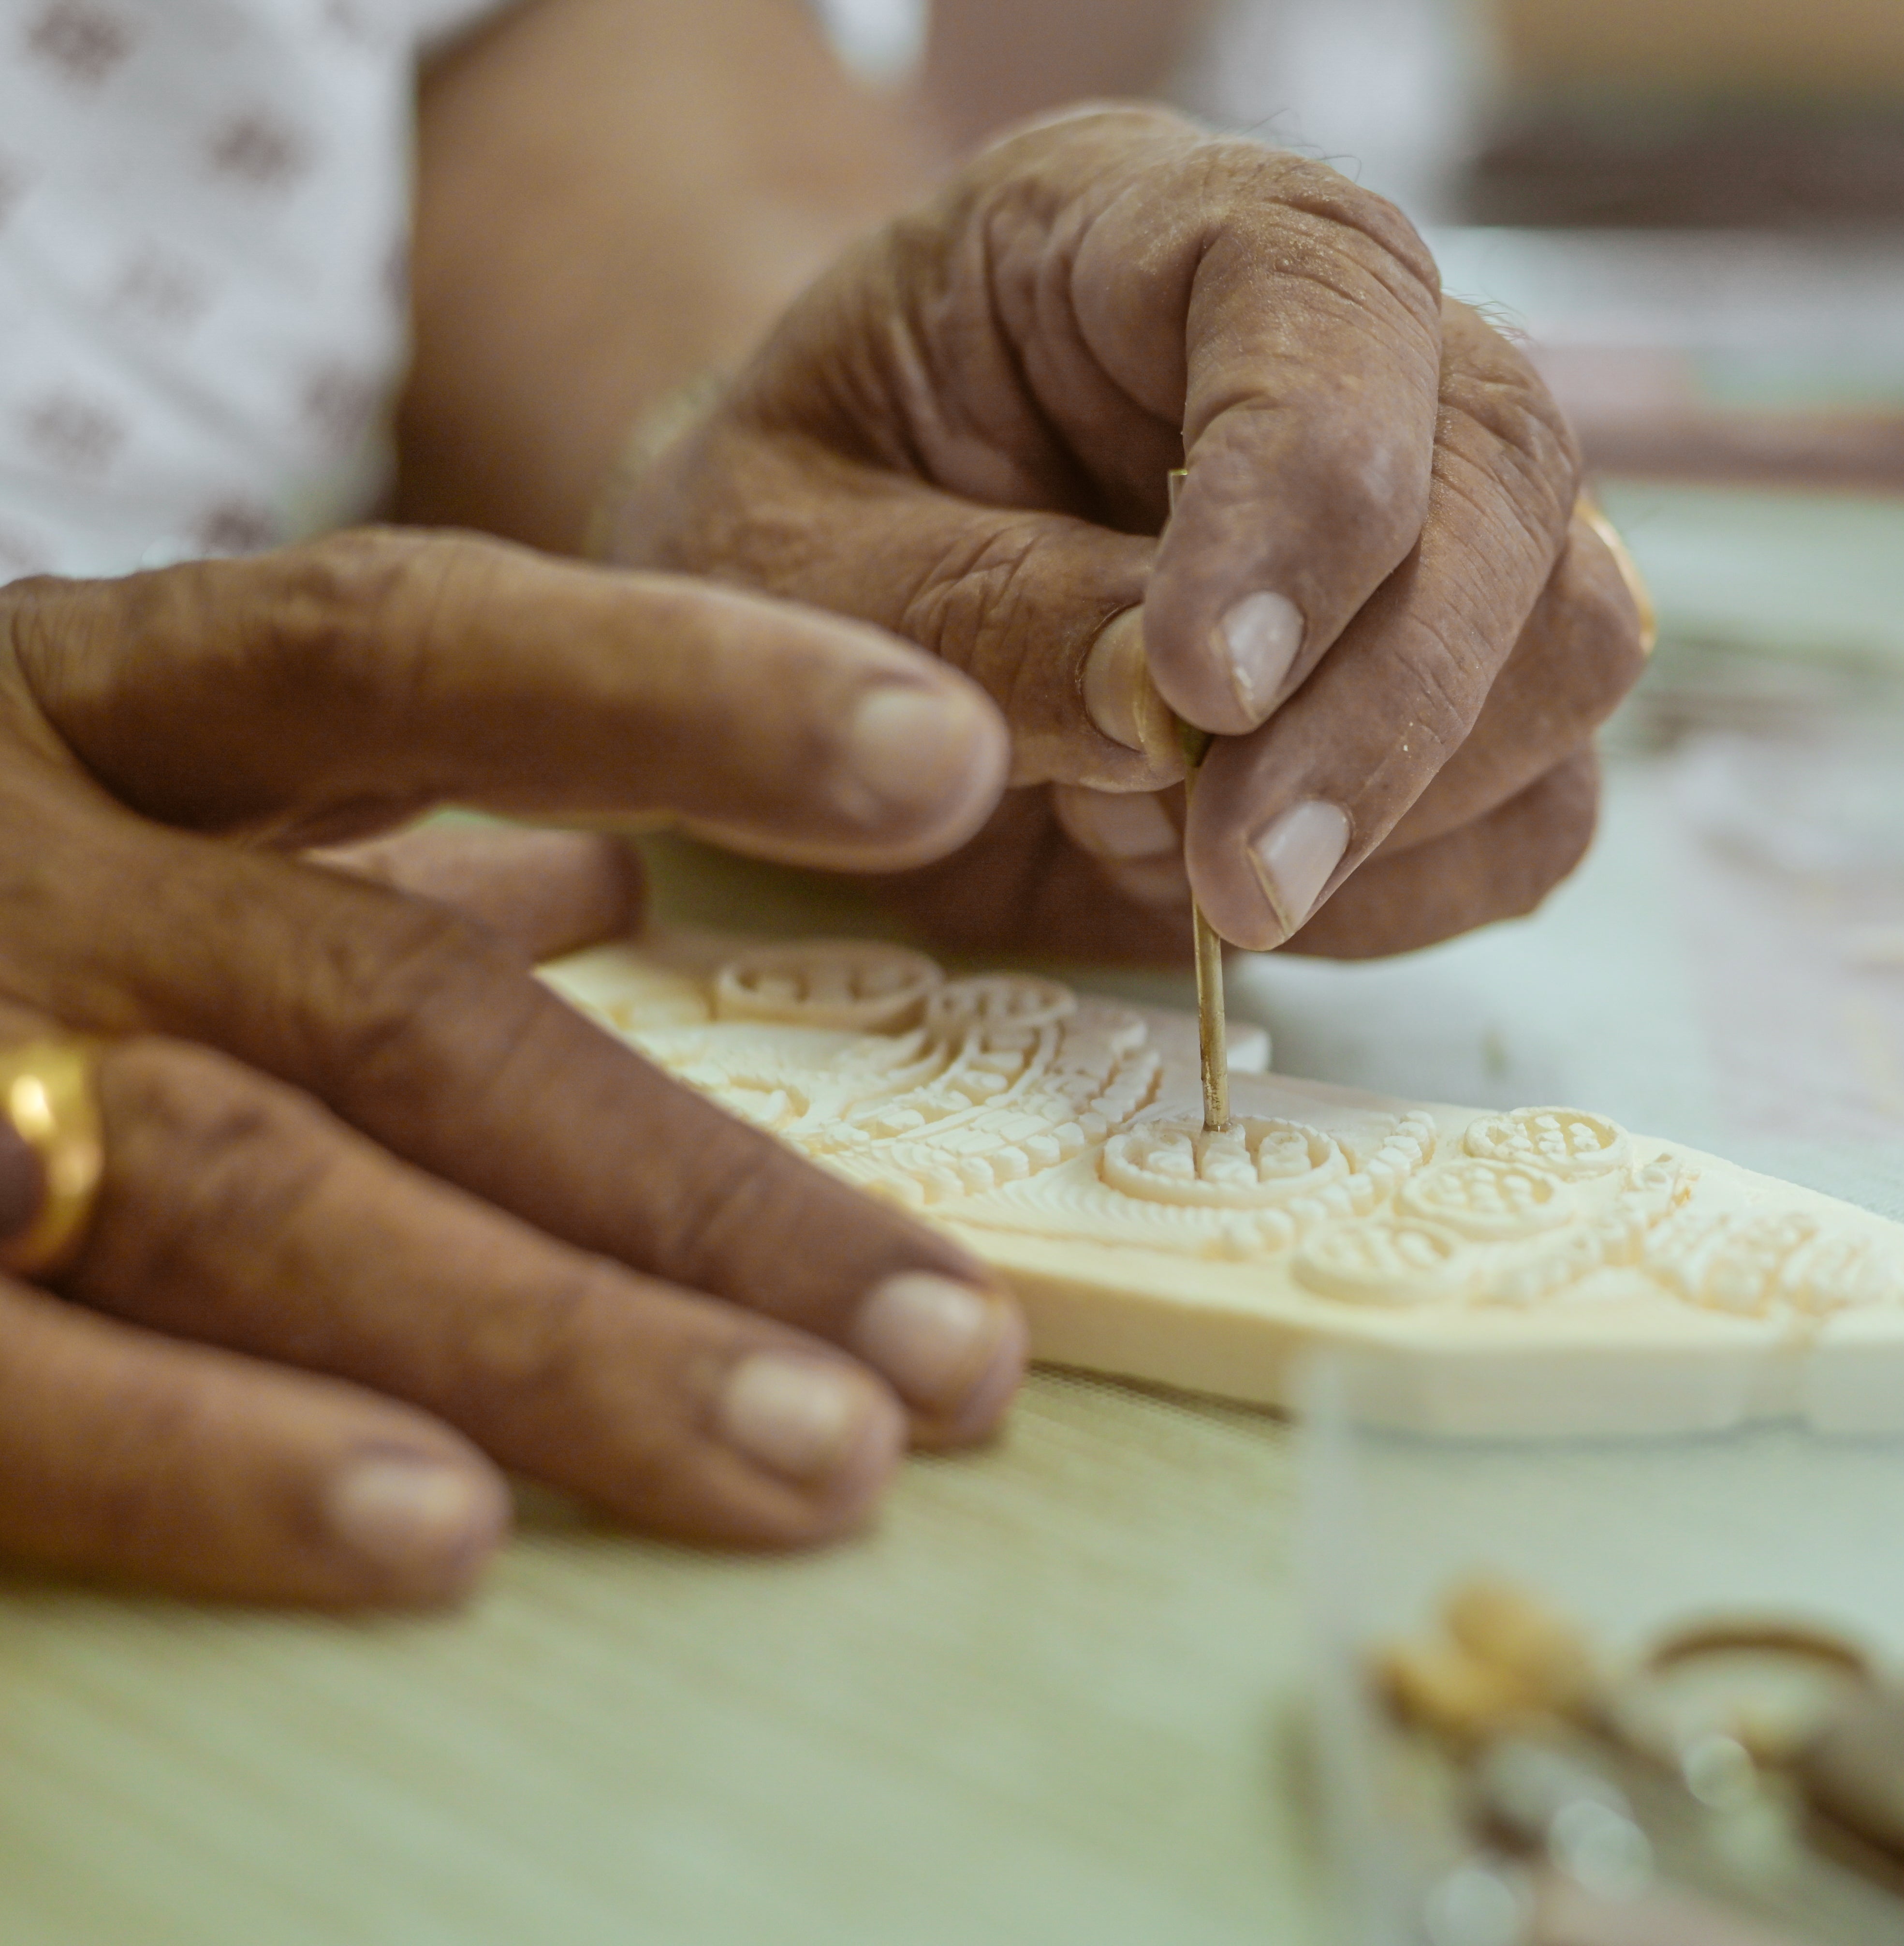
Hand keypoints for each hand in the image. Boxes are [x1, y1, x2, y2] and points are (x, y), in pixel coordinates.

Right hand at [0, 529, 1030, 1607]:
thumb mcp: (76, 776)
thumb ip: (338, 813)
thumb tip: (609, 875)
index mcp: (76, 706)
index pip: (408, 646)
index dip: (682, 686)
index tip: (950, 757)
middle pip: (391, 1009)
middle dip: (695, 1193)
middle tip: (958, 1356)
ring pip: (238, 1198)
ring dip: (544, 1344)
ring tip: (809, 1462)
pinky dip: (207, 1465)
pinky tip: (431, 1534)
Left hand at [601, 105, 1648, 960]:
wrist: (811, 612)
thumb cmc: (788, 533)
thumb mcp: (774, 558)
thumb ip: (948, 614)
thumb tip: (1163, 714)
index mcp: (1147, 229)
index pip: (1326, 290)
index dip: (1303, 484)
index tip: (1205, 682)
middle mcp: (1345, 350)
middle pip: (1512, 469)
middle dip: (1390, 700)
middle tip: (1231, 878)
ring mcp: (1439, 523)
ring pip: (1574, 639)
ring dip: (1407, 800)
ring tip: (1178, 862)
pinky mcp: (1466, 693)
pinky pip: (1539, 806)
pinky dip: (1412, 889)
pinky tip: (1240, 892)